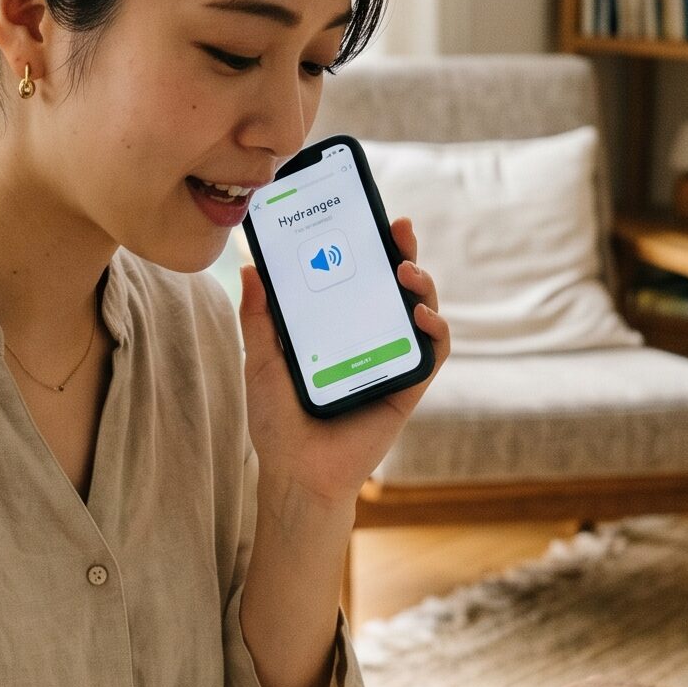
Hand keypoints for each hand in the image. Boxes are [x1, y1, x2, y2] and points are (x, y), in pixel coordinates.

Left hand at [238, 215, 450, 508]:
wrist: (297, 472)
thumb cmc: (278, 420)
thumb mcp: (260, 359)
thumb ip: (258, 317)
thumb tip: (251, 266)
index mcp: (336, 325)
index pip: (356, 276)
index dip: (366, 245)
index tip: (365, 214)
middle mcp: (369, 336)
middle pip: (393, 284)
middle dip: (401, 251)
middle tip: (398, 227)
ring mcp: (391, 359)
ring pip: (421, 309)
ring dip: (422, 284)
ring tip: (405, 270)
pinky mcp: (409, 386)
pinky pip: (433, 352)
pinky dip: (436, 330)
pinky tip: (422, 314)